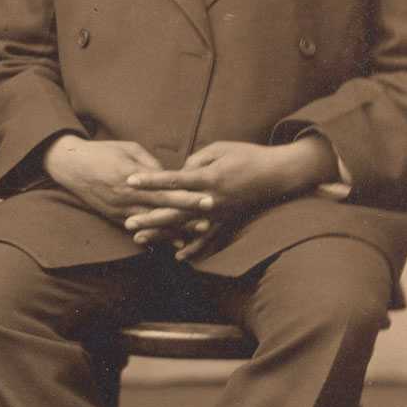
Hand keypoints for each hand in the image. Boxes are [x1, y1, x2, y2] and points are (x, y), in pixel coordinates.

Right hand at [42, 136, 210, 233]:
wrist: (69, 165)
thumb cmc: (101, 152)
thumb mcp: (129, 149)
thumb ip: (151, 164)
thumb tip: (169, 176)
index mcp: (132, 175)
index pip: (165, 188)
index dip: (187, 195)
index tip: (207, 198)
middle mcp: (127, 195)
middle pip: (162, 208)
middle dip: (186, 215)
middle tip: (208, 220)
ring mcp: (120, 208)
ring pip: (152, 223)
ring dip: (175, 229)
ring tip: (195, 235)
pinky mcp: (114, 216)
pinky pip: (139, 228)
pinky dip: (157, 235)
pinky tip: (174, 241)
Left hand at [125, 137, 337, 237]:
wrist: (279, 173)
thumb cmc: (248, 155)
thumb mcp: (219, 149)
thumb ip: (195, 160)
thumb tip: (178, 172)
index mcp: (209, 177)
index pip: (173, 180)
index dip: (151, 180)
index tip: (130, 181)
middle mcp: (212, 198)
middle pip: (175, 209)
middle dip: (150, 217)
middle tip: (127, 222)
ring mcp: (220, 213)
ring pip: (186, 226)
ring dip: (162, 234)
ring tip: (139, 239)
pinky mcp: (228, 220)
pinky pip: (209, 238)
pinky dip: (195, 248)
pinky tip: (179, 257)